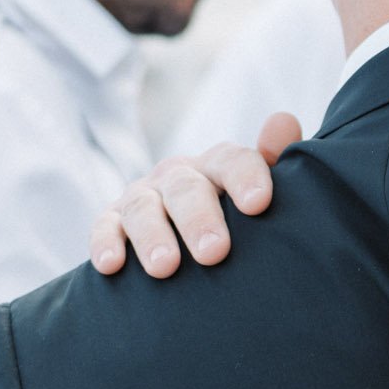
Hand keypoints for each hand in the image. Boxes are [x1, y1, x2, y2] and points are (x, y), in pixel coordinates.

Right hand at [90, 112, 301, 275]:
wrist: (188, 239)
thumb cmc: (234, 218)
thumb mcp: (255, 193)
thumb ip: (271, 161)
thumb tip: (284, 121)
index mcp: (217, 166)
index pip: (233, 161)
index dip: (245, 178)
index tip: (258, 204)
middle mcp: (178, 175)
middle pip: (186, 188)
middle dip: (199, 219)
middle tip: (214, 252)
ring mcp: (142, 195)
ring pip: (143, 208)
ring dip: (153, 236)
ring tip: (165, 267)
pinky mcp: (111, 219)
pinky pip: (104, 227)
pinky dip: (106, 244)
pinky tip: (111, 265)